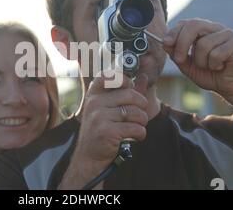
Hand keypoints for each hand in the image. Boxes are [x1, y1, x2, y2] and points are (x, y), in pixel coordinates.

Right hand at [60, 71, 148, 188]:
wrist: (89, 156)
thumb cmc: (102, 130)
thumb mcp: (108, 109)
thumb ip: (126, 93)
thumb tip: (144, 77)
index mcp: (93, 95)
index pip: (107, 76)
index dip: (124, 79)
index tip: (130, 88)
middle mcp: (94, 103)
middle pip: (130, 95)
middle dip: (142, 105)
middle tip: (141, 114)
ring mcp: (99, 117)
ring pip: (135, 112)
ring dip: (142, 121)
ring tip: (138, 126)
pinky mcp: (107, 131)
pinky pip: (135, 128)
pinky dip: (141, 133)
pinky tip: (136, 136)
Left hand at [163, 18, 232, 97]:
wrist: (227, 87)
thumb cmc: (208, 74)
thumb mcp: (186, 64)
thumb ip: (175, 53)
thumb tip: (165, 42)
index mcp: (202, 30)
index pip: (185, 23)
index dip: (174, 32)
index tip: (166, 43)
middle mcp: (215, 28)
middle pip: (194, 25)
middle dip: (182, 44)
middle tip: (179, 60)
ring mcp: (227, 35)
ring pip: (204, 44)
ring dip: (201, 61)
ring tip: (208, 66)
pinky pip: (216, 54)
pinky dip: (213, 65)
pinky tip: (219, 67)